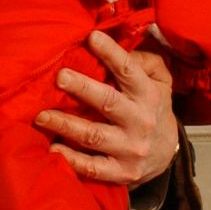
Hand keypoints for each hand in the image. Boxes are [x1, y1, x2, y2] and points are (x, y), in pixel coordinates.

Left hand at [35, 31, 178, 187]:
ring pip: (93, 136)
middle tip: (59, 76)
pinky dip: (72, 160)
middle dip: (82, 88)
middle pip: (108, 102)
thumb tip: (117, 46)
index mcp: (148, 95)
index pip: (129, 71)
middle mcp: (140, 121)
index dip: (111, 53)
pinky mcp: (121, 172)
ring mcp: (130, 149)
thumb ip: (143, 61)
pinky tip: (53, 149)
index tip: (92, 37)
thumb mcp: (159, 81)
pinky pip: (93, 168)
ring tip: (41, 115)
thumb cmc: (152, 108)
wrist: (168, 153)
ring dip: (65, 124)